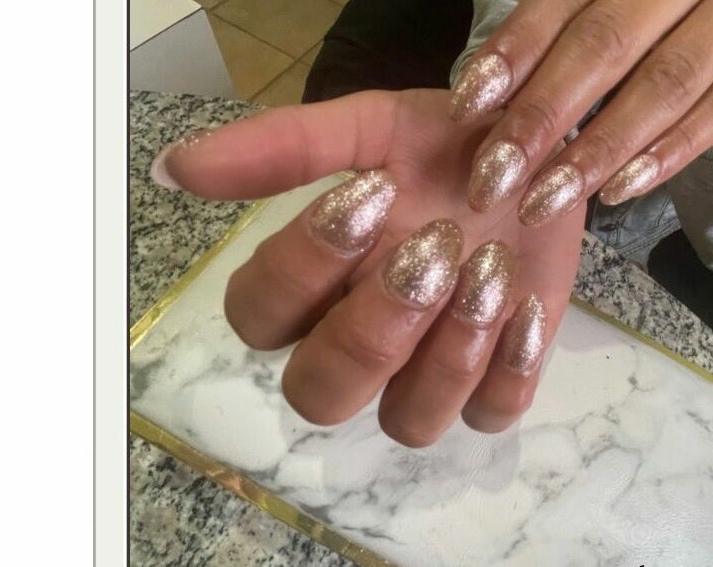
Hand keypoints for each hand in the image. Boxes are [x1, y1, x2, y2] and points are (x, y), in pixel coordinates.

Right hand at [150, 89, 583, 446]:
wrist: (538, 153)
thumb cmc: (445, 146)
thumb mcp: (371, 129)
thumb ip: (282, 149)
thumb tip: (173, 167)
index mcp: (314, 286)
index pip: (260, 317)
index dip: (305, 267)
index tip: (373, 195)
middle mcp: (360, 341)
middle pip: (320, 395)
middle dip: (373, 329)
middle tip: (434, 248)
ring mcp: (428, 372)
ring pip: (406, 423)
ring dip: (447, 354)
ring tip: (491, 269)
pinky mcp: (495, 381)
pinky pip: (489, 415)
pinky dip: (509, 370)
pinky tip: (529, 306)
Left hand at [449, 0, 712, 223]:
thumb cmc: (699, 1)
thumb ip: (582, 19)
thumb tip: (495, 88)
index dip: (514, 50)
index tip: (469, 105)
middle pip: (606, 41)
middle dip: (541, 115)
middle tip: (492, 177)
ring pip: (666, 80)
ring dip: (598, 148)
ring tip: (543, 199)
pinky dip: (673, 148)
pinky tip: (621, 188)